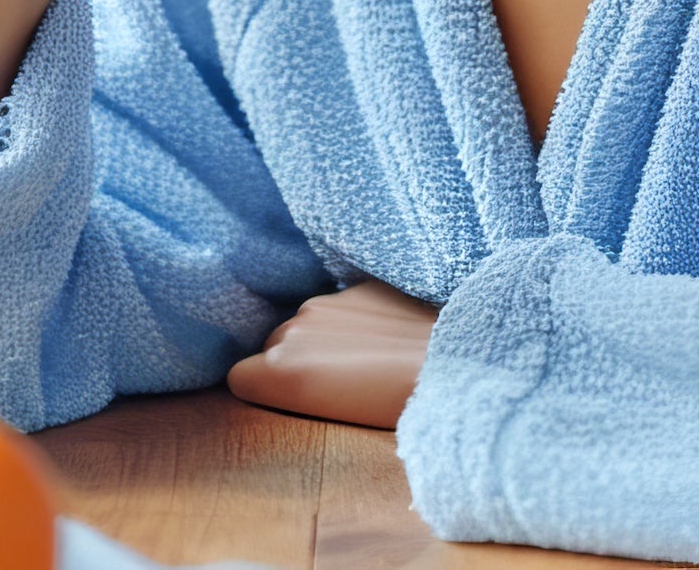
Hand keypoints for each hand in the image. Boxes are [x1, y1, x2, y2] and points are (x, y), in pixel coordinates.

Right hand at [224, 280, 435, 429]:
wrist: (458, 363)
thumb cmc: (399, 407)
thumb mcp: (332, 413)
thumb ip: (292, 387)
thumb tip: (281, 374)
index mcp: (283, 370)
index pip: (240, 376)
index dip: (265, 388)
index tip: (295, 398)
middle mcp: (294, 328)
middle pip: (273, 346)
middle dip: (296, 361)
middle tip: (339, 384)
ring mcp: (327, 301)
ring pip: (307, 323)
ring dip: (326, 337)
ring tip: (368, 360)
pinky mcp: (359, 285)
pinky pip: (341, 304)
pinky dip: (356, 318)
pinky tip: (387, 335)